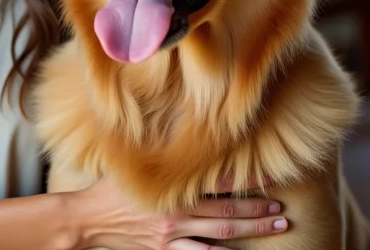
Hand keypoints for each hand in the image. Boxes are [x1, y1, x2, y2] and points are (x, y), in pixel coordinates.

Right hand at [70, 174, 287, 249]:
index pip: (216, 180)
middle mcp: (176, 211)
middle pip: (226, 209)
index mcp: (171, 187)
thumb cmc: (108, 189)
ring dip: (250, 229)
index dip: (246, 179)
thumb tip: (177, 135)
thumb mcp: (132, 166)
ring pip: (220, 232)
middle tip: (282, 210)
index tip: (270, 176)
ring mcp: (172, 235)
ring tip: (276, 226)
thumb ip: (157, 156)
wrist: (87, 220)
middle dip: (257, 210)